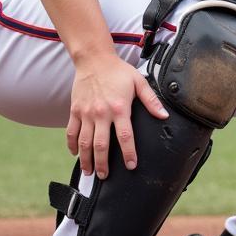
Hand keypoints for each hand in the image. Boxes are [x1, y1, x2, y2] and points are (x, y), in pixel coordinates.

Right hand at [66, 51, 167, 177]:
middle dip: (102, 164)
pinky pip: (71, 132)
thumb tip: (164, 115)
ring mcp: (86, 113)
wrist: (94, 60)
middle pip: (101, 145)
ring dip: (86, 160)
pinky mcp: (75, 111)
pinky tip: (76, 154)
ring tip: (89, 172)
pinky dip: (72, 145)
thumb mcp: (139, 82)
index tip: (131, 165)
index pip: (125, 136)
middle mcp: (101, 113)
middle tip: (105, 176)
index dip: (129, 153)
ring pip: (84, 142)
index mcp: (119, 108)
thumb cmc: (118, 71)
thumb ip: (151, 101)